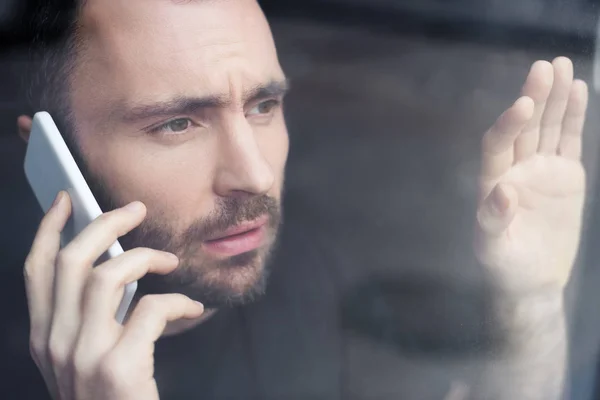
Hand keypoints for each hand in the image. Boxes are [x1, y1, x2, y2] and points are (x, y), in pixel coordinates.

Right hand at [24, 192, 204, 399]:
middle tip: (136, 210)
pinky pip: (151, 308)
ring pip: (108, 275)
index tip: (68, 199)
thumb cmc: (110, 398)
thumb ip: (88, 318)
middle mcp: (54, 343)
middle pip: (71, 261)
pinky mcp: (118, 367)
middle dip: (105, 224)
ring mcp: (83, 355)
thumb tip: (116, 267)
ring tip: (170, 261)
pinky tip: (192, 309)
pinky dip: (178, 302)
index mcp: (44, 338)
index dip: (50, 228)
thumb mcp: (83, 358)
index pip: (37, 270)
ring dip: (145, 257)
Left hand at [475, 57, 588, 294]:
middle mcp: (515, 168)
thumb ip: (493, 221)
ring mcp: (540, 169)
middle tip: (544, 67)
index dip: (509, 124)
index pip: (498, 144)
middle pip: (524, 127)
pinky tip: (577, 89)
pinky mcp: (565, 174)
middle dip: (534, 97)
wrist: (532, 280)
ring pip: (547, 127)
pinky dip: (573, 116)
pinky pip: (568, 140)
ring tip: (561, 65)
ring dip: (554, 98)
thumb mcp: (493, 249)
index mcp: (493, 181)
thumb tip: (502, 191)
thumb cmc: (505, 266)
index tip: (523, 104)